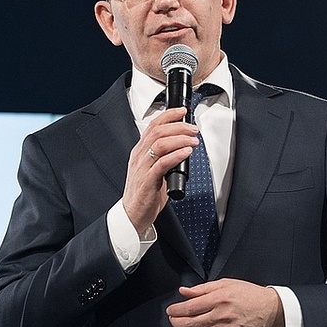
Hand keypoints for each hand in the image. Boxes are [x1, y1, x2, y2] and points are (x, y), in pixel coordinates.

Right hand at [122, 107, 198, 232]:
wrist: (133, 214)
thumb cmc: (145, 194)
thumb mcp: (154, 170)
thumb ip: (165, 158)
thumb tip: (184, 149)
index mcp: (140, 152)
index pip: (152, 126)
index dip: (168, 115)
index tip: (183, 112)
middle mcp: (139, 156)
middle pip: (157, 131)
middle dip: (178, 126)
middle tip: (194, 129)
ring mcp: (142, 168)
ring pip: (159, 144)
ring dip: (180, 139)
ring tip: (193, 140)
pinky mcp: (148, 181)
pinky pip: (162, 163)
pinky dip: (176, 155)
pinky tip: (186, 152)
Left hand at [166, 279, 285, 326]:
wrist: (271, 310)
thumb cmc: (250, 296)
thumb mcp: (226, 284)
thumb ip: (202, 288)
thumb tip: (184, 292)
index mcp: (219, 299)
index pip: (189, 308)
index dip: (175, 310)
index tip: (171, 311)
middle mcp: (222, 316)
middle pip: (189, 324)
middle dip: (175, 324)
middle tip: (173, 321)